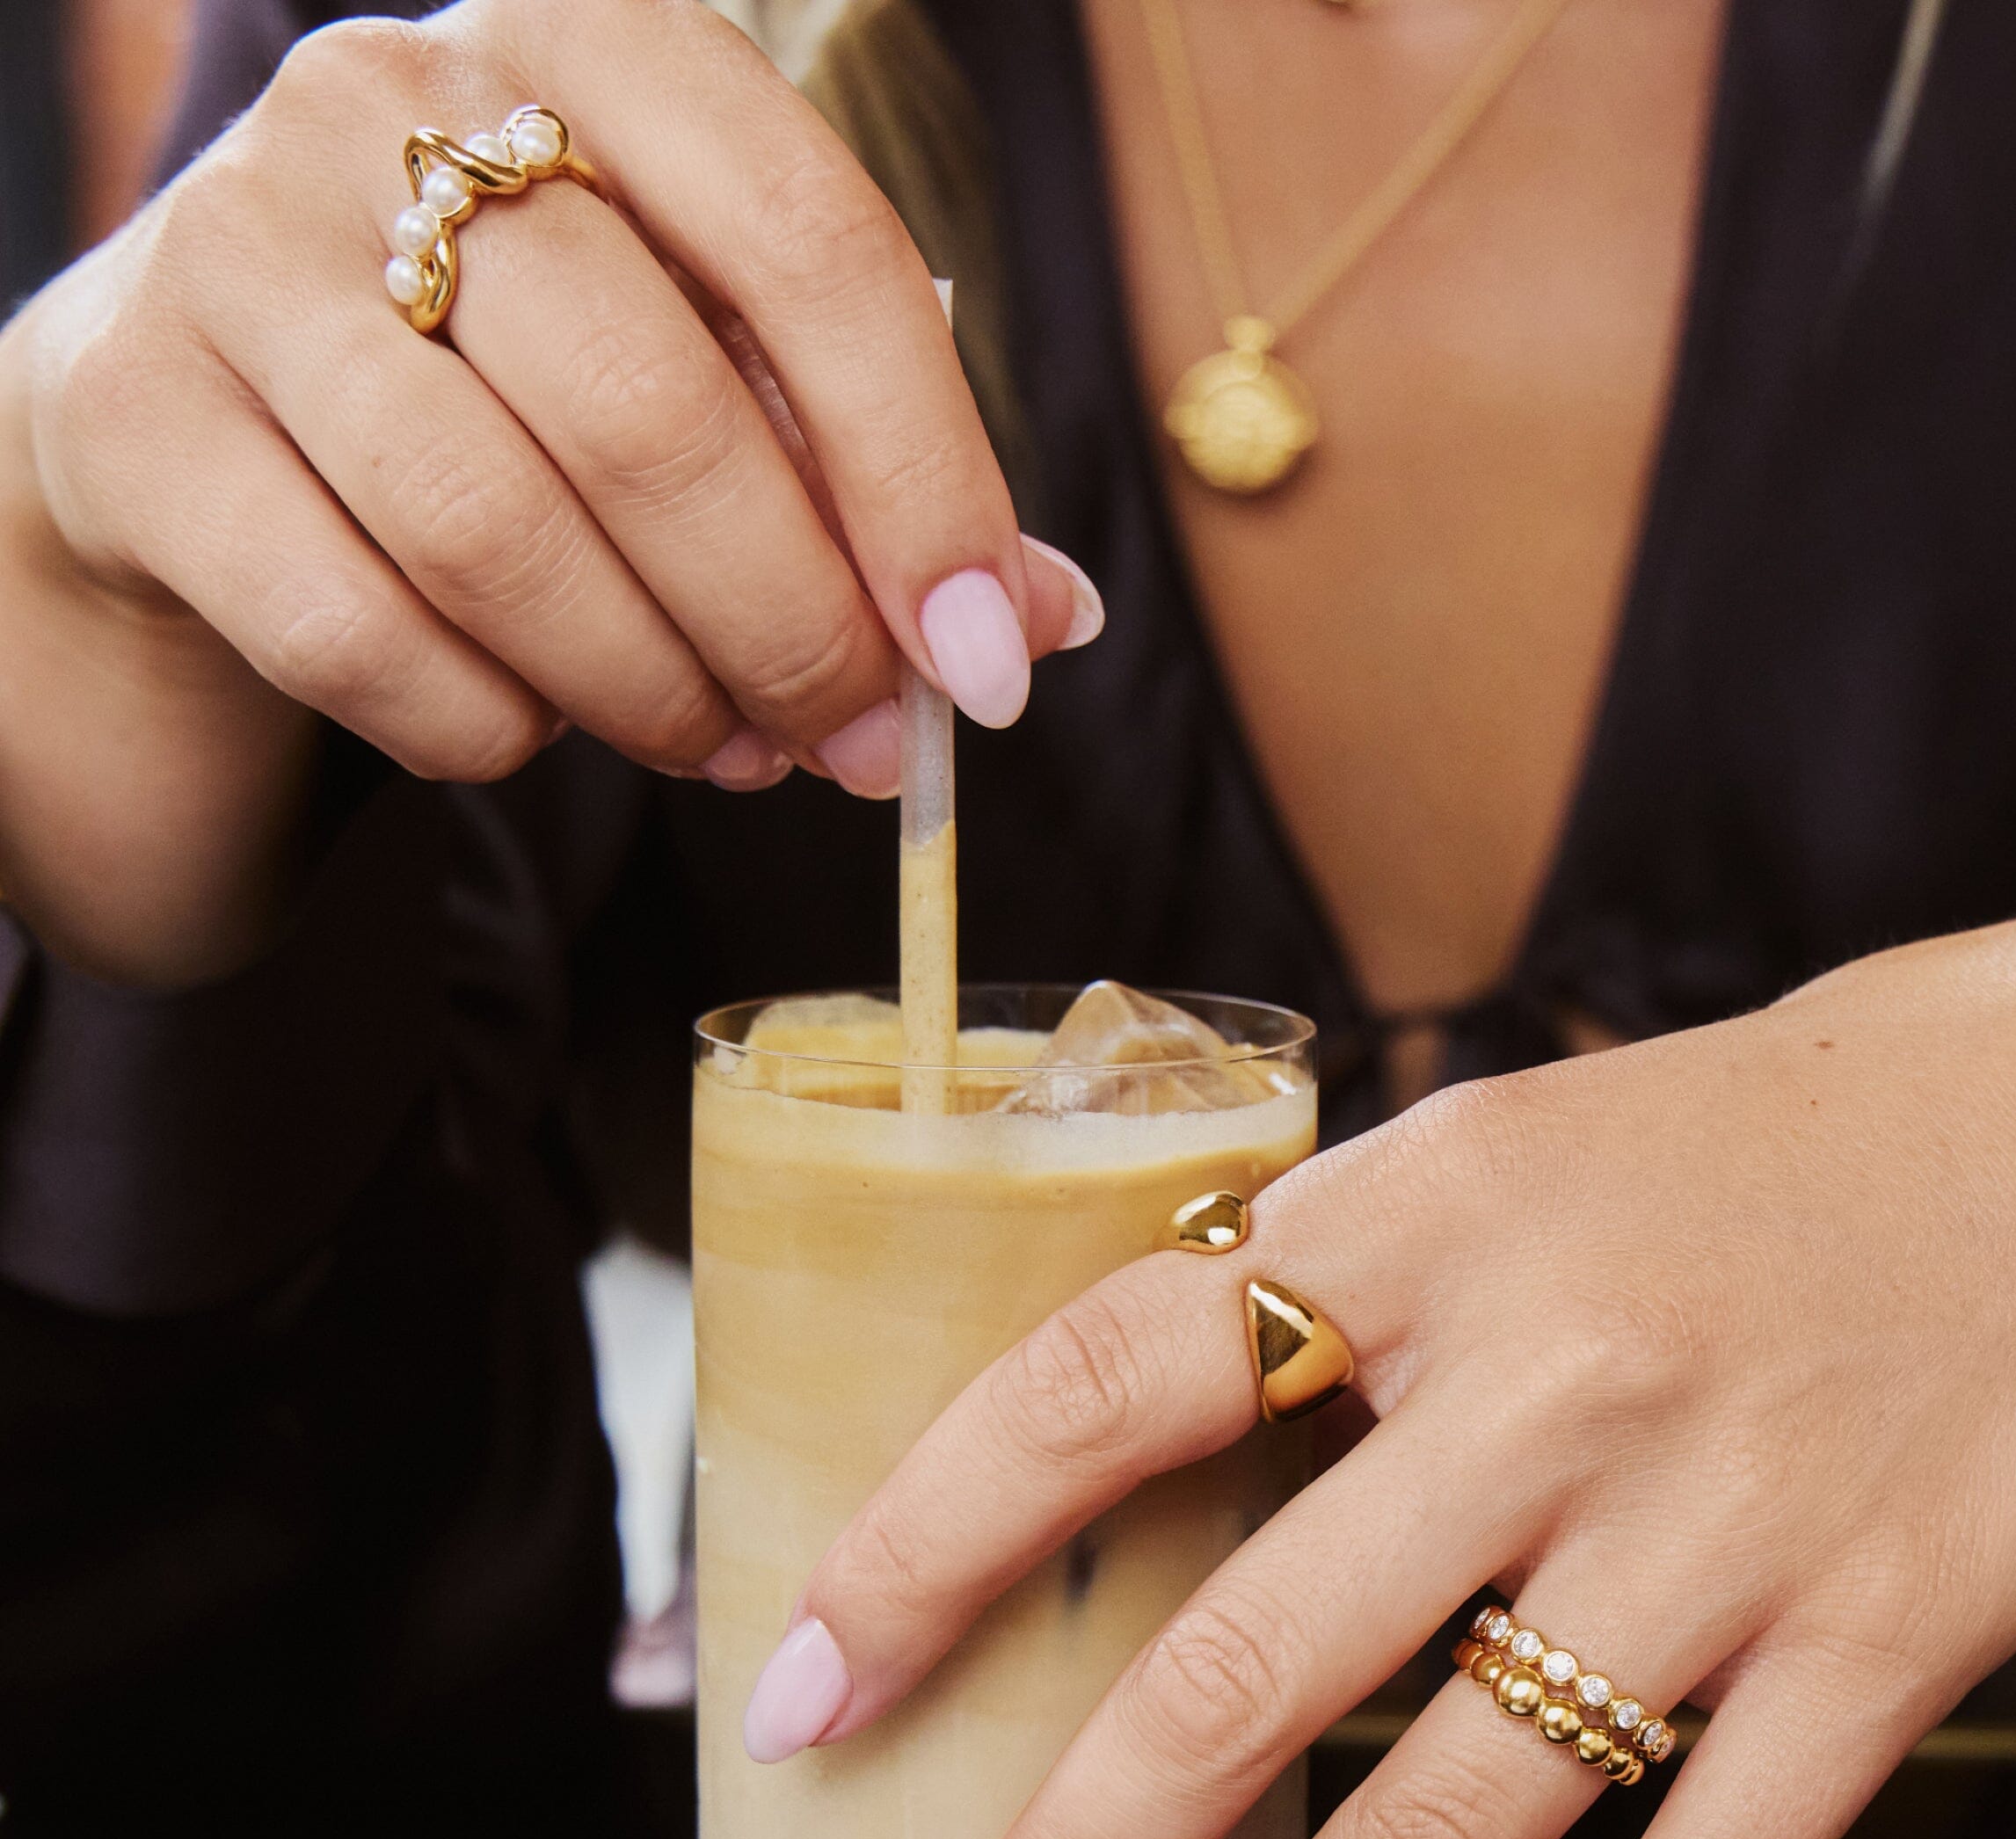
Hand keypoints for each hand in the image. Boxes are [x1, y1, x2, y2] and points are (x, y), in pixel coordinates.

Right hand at [0, 0, 1095, 977]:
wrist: (193, 424)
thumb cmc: (500, 391)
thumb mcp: (697, 376)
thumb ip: (860, 476)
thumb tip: (1036, 624)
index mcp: (584, 42)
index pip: (811, 244)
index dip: (924, 478)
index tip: (983, 661)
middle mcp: (387, 101)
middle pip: (655, 407)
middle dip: (793, 626)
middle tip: (857, 746)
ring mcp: (233, 248)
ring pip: (500, 535)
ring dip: (649, 694)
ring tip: (715, 747)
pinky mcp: (135, 418)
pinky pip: (361, 634)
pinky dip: (484, 728)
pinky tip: (533, 727)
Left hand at [750, 893, 2015, 1838]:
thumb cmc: (1772, 1146)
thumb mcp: (1514, 1149)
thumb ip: (1328, 1294)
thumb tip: (1115, 1468)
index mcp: (1426, 1217)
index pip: (1097, 1387)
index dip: (924, 1554)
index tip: (797, 1697)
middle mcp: (1557, 1376)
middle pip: (1243, 1672)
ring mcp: (1725, 1529)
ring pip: (1441, 1826)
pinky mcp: (1881, 1650)